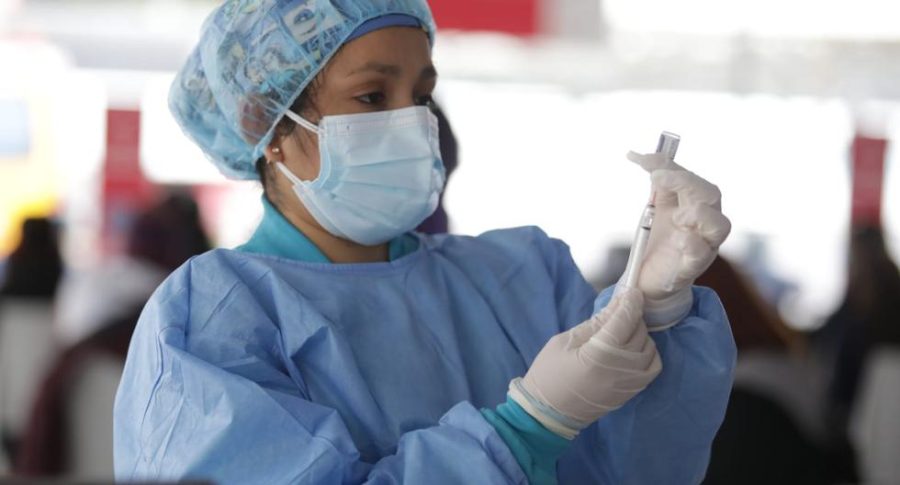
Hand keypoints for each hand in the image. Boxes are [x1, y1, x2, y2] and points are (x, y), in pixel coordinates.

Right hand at [509, 288, 661, 438]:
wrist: (548, 413)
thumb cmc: (549, 373)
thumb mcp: (564, 341)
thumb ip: (593, 324)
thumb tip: (615, 305)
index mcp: (599, 354)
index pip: (625, 320)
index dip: (630, 302)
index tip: (632, 290)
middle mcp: (621, 368)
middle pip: (639, 331)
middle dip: (632, 316)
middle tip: (619, 309)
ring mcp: (630, 382)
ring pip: (649, 347)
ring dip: (640, 333)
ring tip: (623, 330)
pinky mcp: (633, 392)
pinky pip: (653, 366)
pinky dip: (649, 352)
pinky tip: (634, 348)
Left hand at [626, 151, 731, 327]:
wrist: (647, 276)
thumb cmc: (657, 238)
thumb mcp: (655, 205)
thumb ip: (655, 180)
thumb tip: (637, 154)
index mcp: (696, 204)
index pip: (694, 179)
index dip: (673, 167)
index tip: (646, 163)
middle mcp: (705, 222)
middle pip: (711, 195)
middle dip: (686, 182)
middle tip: (658, 180)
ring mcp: (703, 245)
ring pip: (719, 225)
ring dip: (698, 214)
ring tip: (677, 217)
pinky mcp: (692, 267)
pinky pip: (702, 254)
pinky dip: (693, 244)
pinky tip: (680, 240)